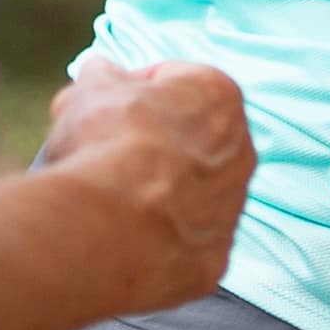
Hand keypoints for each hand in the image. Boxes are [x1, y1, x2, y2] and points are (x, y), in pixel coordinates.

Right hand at [34, 60, 252, 319]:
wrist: (110, 225)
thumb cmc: (105, 143)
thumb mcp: (89, 91)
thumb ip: (101, 77)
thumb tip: (99, 71)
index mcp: (218, 96)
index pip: (176, 81)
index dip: (134, 90)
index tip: (105, 105)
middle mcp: (241, 150)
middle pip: (190, 140)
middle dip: (151, 143)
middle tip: (104, 153)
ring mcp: (232, 209)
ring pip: (193, 193)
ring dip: (159, 192)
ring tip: (110, 201)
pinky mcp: (215, 257)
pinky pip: (186, 241)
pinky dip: (159, 239)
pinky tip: (125, 237)